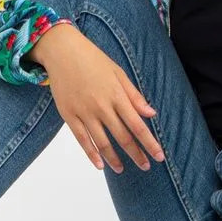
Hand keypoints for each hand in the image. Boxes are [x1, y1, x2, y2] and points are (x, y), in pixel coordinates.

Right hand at [39, 29, 165, 172]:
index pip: (137, 125)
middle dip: (136, 154)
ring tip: (122, 169)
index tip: (159, 156)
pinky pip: (82, 140)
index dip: (149, 143)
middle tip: (146, 167)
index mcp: (117, 95)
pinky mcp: (69, 115)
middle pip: (123, 137)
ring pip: (102, 142)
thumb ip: (134, 95)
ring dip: (114, 159)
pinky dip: (91, 154)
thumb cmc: (93, 60)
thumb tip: (152, 114)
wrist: (62, 51)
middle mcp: (102, 106)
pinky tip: (100, 165)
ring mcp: (84, 112)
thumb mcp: (118, 73)